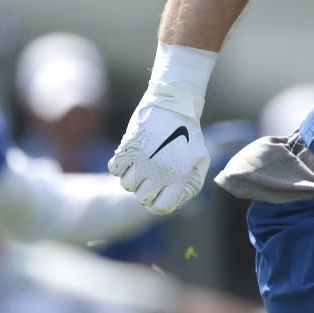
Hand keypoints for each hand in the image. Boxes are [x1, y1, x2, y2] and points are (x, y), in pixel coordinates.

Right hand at [108, 82, 209, 214]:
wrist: (174, 105)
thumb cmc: (188, 135)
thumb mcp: (199, 159)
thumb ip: (190, 184)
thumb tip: (174, 203)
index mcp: (180, 176)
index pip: (161, 208)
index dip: (157, 204)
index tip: (157, 195)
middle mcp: (160, 171)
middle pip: (141, 198)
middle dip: (145, 190)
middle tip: (151, 175)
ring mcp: (142, 160)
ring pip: (125, 185)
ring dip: (132, 177)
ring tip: (143, 163)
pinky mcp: (128, 148)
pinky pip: (114, 169)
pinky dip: (119, 165)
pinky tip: (131, 156)